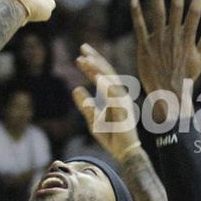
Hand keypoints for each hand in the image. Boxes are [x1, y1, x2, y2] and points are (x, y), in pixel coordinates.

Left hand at [72, 44, 140, 161]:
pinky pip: (114, 96)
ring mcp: (123, 103)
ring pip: (110, 81)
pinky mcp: (123, 111)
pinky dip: (106, 85)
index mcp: (115, 97)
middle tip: (83, 47)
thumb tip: (76, 89)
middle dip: (96, 60)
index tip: (81, 56)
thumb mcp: (93, 119)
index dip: (93, 65)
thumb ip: (86, 105)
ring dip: (98, 69)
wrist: (124, 152)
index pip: (104, 77)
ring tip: (85, 59)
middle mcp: (120, 97)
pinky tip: (96, 77)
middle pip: (108, 74)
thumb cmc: (111, 137)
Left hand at [130, 0, 200, 119]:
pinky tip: (135, 0)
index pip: (195, 12)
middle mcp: (174, 37)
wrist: (169, 94)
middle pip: (177, 7)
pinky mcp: (144, 46)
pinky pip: (140, 26)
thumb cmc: (187, 78)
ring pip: (157, 13)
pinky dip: (137, 13)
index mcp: (188, 39)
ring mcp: (158, 41)